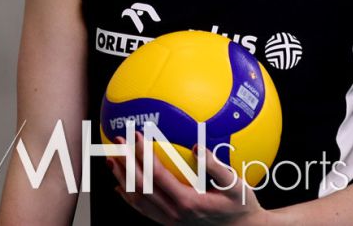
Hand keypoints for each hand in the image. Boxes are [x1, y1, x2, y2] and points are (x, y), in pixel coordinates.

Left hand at [107, 132, 266, 224]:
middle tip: (117, 141)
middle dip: (126, 162)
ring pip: (137, 199)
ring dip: (122, 178)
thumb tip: (198, 147)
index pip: (157, 175)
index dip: (143, 155)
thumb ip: (216, 166)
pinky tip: (120, 185)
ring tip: (111, 159)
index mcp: (187, 202)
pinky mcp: (169, 223)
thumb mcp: (236, 185)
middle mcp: (174, 214)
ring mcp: (170, 221)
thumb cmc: (241, 204)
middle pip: (141, 187)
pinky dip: (128, 197)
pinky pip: (143, 210)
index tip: (136, 136)